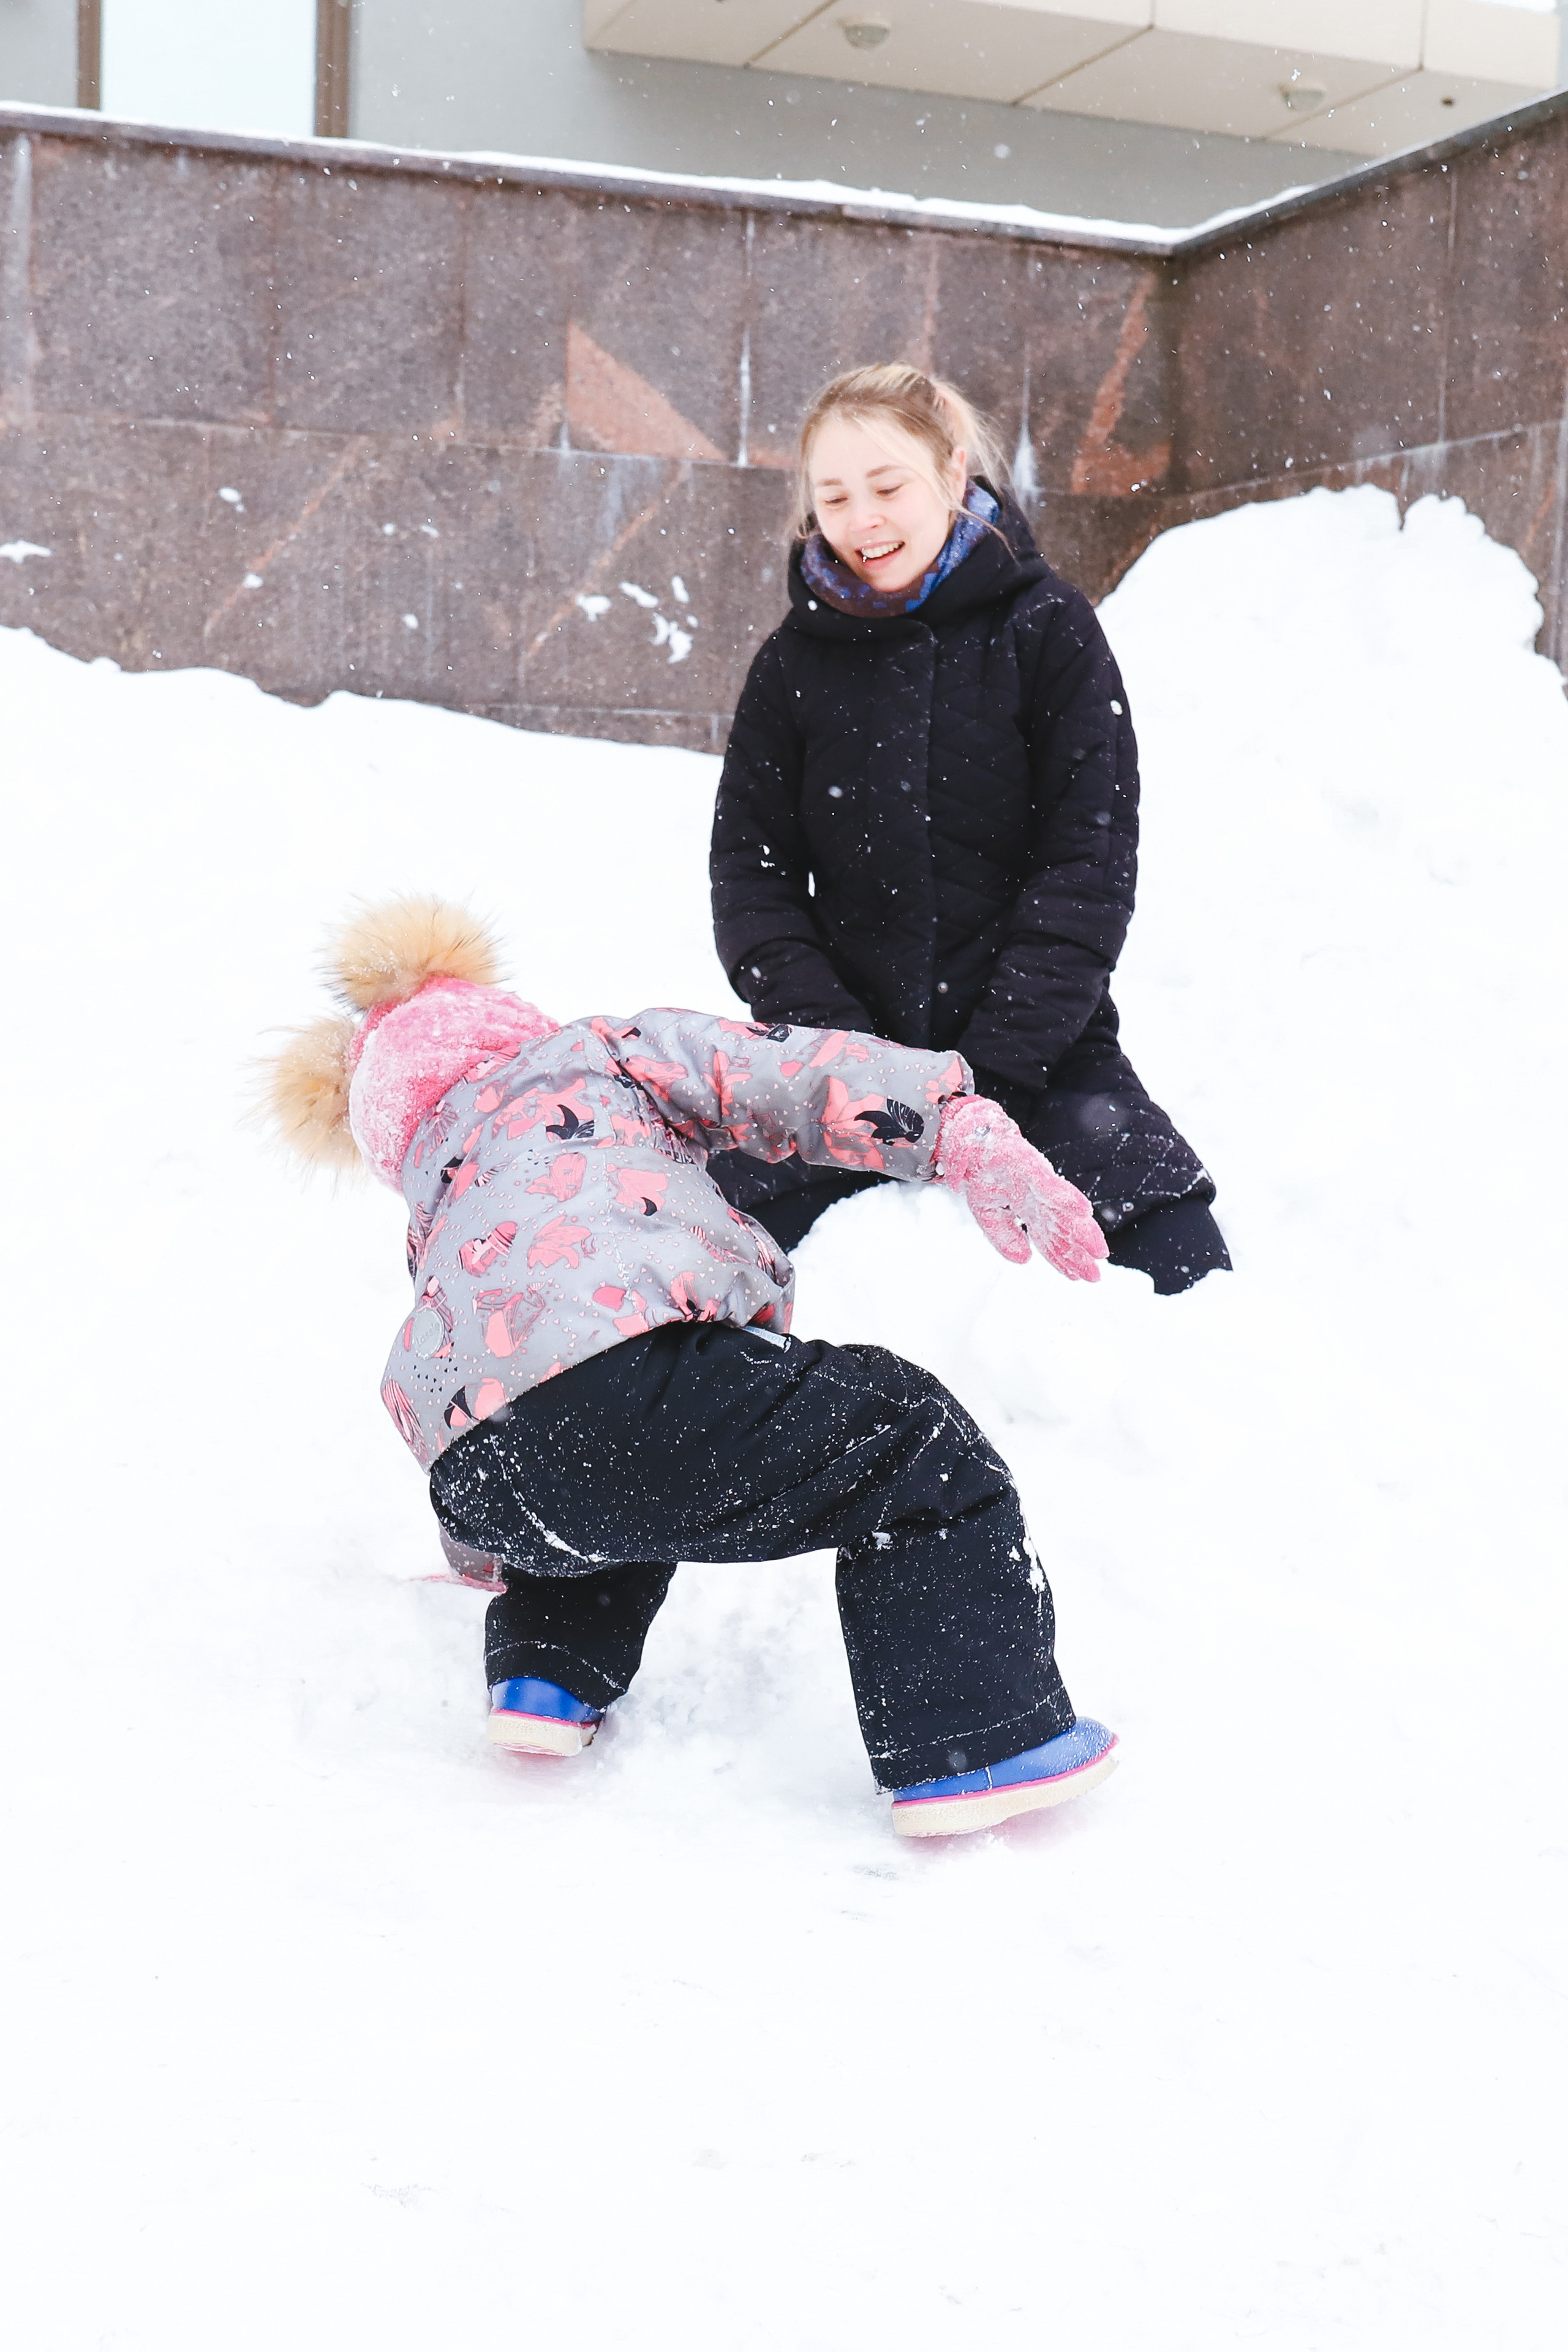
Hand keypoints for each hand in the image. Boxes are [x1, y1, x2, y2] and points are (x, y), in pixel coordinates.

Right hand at [936, 1096, 1107, 1281]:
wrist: (969, 1140)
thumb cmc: (982, 1173)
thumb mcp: (987, 1213)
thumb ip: (1004, 1236)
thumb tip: (1026, 1259)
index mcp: (1030, 1209)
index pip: (1050, 1239)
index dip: (1063, 1260)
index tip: (1078, 1277)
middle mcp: (1040, 1197)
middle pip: (1062, 1230)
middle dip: (1079, 1253)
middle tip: (1095, 1276)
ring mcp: (1037, 1181)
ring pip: (1064, 1211)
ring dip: (1082, 1230)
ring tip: (1098, 1250)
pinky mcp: (1029, 1164)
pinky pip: (1049, 1183)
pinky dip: (1065, 1197)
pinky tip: (1082, 1211)